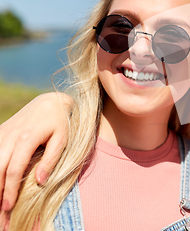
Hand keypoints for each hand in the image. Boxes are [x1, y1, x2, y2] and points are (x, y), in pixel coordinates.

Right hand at [0, 92, 70, 211]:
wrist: (51, 101)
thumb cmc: (61, 122)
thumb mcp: (62, 139)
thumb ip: (51, 159)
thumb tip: (40, 182)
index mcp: (27, 138)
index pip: (14, 169)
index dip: (10, 190)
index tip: (9, 206)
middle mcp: (10, 135)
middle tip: (0, 209)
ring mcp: (3, 133)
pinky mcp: (0, 132)